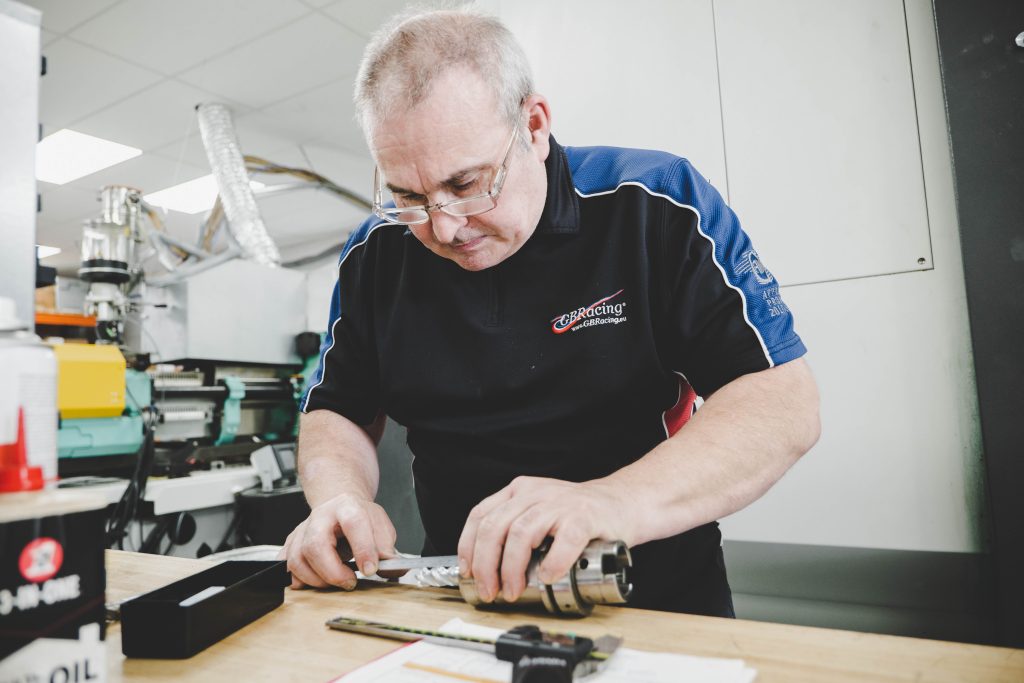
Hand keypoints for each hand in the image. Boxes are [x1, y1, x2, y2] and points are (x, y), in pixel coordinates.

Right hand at [278, 492, 396, 588]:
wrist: (339, 506)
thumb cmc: (359, 516)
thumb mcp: (380, 525)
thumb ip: (387, 547)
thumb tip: (392, 568)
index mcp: (347, 507)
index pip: (353, 523)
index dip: (363, 549)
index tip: (371, 569)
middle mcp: (320, 517)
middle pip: (315, 544)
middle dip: (333, 571)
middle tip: (350, 581)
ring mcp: (303, 530)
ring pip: (297, 559)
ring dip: (317, 579)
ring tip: (336, 581)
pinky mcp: (291, 543)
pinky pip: (285, 565)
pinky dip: (298, 579)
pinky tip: (315, 580)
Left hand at [457, 476, 635, 603]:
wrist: (623, 503)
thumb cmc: (580, 515)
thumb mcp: (539, 512)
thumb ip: (514, 529)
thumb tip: (486, 569)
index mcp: (519, 491)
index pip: (481, 515)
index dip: (469, 546)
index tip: (468, 572)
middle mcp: (535, 494)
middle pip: (495, 527)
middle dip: (486, 564)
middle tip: (490, 590)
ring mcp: (560, 504)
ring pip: (520, 533)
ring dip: (511, 568)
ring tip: (513, 590)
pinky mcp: (584, 517)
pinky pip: (563, 541)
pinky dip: (553, 563)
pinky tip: (550, 577)